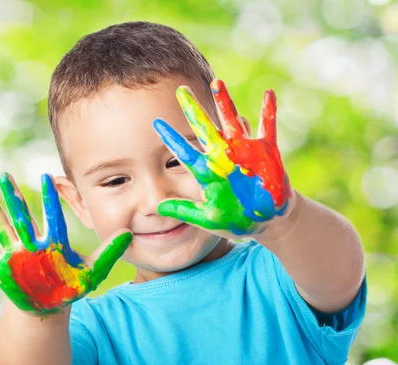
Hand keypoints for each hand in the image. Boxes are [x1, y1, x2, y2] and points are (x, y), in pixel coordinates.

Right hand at [0, 172, 131, 314]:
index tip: (48, 176)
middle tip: (5, 175)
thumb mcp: (92, 271)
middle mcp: (32, 244)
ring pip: (1, 228)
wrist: (49, 306)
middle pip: (22, 216)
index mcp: (53, 243)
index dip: (51, 198)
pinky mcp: (1, 269)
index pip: (52, 217)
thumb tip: (128, 233)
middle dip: (14, 197)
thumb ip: (109, 252)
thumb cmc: (69, 287)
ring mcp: (15, 255)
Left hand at [152, 79, 292, 236]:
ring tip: (216, 83)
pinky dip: (269, 111)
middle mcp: (222, 156)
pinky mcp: (266, 152)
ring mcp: (244, 151)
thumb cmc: (236, 220)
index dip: (171, 138)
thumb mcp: (208, 219)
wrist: (266, 220)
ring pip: (231, 121)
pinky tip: (268, 94)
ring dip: (225, 102)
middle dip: (193, 110)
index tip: (156, 124)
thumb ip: (185, 211)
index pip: (184, 151)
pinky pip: (267, 127)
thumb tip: (158, 208)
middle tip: (180, 90)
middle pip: (204, 128)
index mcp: (207, 171)